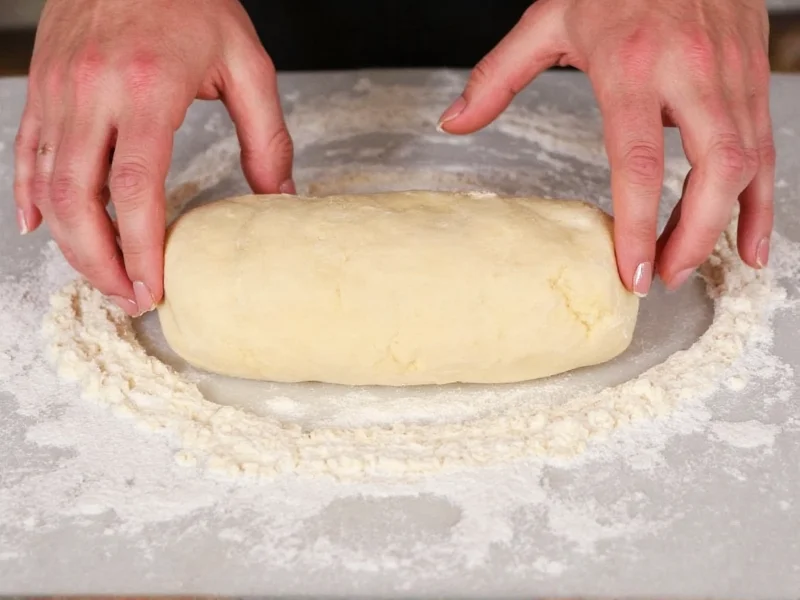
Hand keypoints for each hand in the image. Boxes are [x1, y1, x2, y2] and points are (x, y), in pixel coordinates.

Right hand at [14, 0, 294, 315]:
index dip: (141, 248)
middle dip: (99, 261)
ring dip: (70, 241)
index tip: (154, 287)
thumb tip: (281, 199)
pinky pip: (26, 152)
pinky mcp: (43, 86)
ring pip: (47, 184)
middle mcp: (92, 92)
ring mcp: (59, 90)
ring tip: (101, 274)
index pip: (135, 188)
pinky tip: (42, 228)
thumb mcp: (247, 62)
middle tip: (127, 297)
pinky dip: (32, 197)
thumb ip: (267, 135)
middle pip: (79, 198)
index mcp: (147, 88)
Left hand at [438, 0, 773, 295]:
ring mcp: (730, 72)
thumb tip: (454, 122)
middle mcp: (690, 71)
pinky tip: (751, 234)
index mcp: (632, 64)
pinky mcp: (753, 72)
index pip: (638, 162)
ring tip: (694, 266)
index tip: (632, 272)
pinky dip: (763, 197)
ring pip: (748, 163)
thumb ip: (498, 77)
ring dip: (726, 225)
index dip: (638, 225)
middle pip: (712, 171)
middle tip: (663, 277)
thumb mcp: (547, 18)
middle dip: (692, 236)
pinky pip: (767, 145)